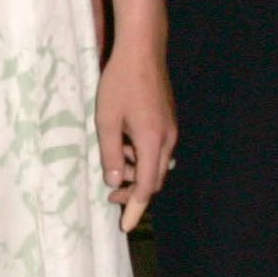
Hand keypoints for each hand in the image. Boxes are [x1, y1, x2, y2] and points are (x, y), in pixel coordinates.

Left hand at [97, 36, 176, 233]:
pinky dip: (142, 157)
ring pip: (157, 165)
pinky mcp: (169, 121)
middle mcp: (167, 139)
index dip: (135, 208)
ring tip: (115, 160)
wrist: (143, 50)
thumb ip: (111, 154)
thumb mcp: (106, 120)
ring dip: (137, 172)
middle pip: (155, 179)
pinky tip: (125, 145)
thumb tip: (115, 182)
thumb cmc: (120, 82)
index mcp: (152, 141)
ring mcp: (171, 129)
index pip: (147, 187)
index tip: (124, 226)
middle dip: (134, 192)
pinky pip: (158, 150)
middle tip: (110, 193)